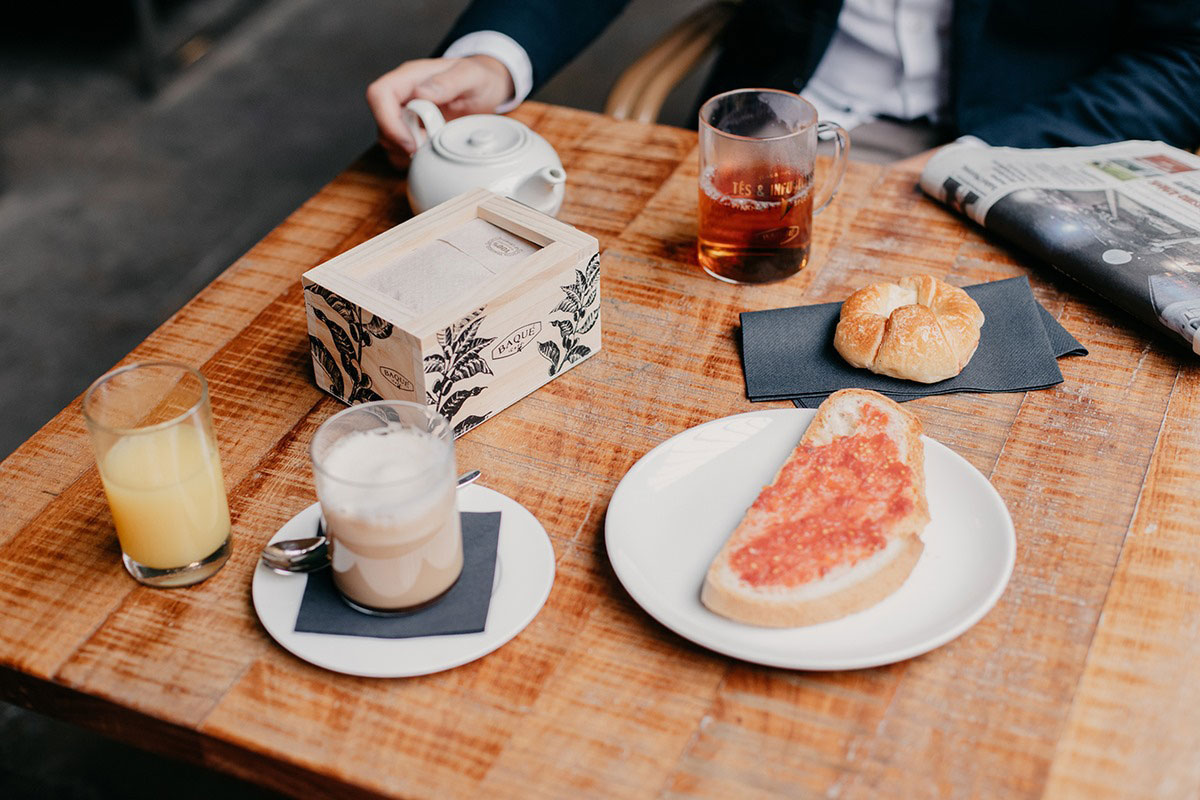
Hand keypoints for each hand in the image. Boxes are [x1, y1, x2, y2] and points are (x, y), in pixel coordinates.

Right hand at [366, 56, 515, 167]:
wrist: (487, 87)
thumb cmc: (478, 77)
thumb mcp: (471, 76)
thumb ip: (448, 82)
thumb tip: (420, 93)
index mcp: (411, 77)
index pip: (379, 95)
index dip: (387, 121)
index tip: (410, 142)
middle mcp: (403, 95)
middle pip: (380, 121)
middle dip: (398, 142)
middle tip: (424, 150)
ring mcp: (407, 113)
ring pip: (387, 138)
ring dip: (405, 152)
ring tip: (432, 149)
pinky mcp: (413, 130)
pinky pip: (400, 149)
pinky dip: (412, 158)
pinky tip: (431, 154)